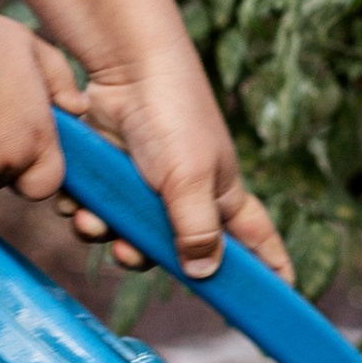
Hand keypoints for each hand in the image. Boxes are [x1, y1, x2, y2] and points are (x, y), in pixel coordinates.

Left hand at [60, 46, 288, 283]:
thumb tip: (204, 273)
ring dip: (105, 234)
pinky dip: (84, 211)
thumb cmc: (173, 117)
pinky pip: (96, 212)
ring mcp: (146, 187)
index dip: (270, 267)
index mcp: (221, 196)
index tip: (284, 293)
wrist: (124, 69)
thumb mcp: (190, 178)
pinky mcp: (112, 176)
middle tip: (129, 252)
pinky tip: (77, 200)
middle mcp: (186, 195)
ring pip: (126, 235)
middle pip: (174, 253)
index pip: (255, 239)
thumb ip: (196, 229)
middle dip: (145, 257)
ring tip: (92, 220)